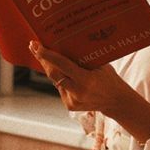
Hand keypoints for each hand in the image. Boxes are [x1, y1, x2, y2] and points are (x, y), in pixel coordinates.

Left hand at [29, 41, 149, 145]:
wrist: (116, 102)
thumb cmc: (109, 79)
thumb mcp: (100, 65)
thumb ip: (84, 58)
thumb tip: (65, 43)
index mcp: (86, 80)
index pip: (62, 65)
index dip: (47, 55)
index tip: (36, 46)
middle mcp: (77, 92)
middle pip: (53, 73)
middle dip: (42, 59)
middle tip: (34, 46)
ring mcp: (72, 101)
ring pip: (55, 80)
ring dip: (49, 67)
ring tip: (42, 54)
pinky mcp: (70, 105)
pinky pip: (60, 87)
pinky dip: (59, 78)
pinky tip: (60, 71)